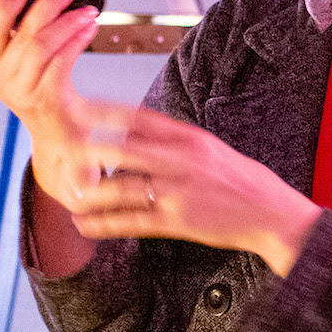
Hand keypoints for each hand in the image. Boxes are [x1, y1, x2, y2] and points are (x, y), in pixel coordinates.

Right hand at [0, 0, 102, 162]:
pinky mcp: (46, 99)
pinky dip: (77, 41)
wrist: (56, 133)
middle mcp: (1, 79)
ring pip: (43, 45)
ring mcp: (22, 91)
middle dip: (48, 4)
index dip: (4, 7)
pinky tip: (87, 30)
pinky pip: (61, 61)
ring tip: (85, 11)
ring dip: (68, 22)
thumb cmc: (41, 93)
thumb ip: (23, 35)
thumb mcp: (22, 64)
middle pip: (24, 34)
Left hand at [43, 103, 324, 274]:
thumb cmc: (238, 180)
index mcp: (189, 138)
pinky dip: (104, 224)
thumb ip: (172, 140)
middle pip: (124, 150)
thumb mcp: (208, 148)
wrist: (272, 213)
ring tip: (67, 194)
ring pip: (123, 189)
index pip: (140, 119)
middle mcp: (182, 161)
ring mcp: (179, 193)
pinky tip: (85, 224)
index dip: (105, 112)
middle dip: (88, 151)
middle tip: (60, 150)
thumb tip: (131, 131)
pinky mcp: (178, 222)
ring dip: (90, 193)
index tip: (78, 107)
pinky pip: (133, 222)